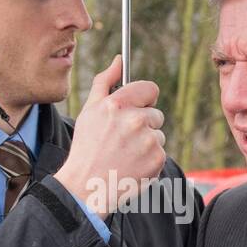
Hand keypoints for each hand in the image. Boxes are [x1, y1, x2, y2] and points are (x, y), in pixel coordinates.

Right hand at [54, 54, 165, 215]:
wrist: (87, 186)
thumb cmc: (86, 147)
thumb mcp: (89, 110)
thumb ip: (104, 81)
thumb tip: (119, 60)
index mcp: (118, 104)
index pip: (150, 89)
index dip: (144, 99)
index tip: (137, 108)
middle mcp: (136, 120)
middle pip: (156, 114)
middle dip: (143, 124)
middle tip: (123, 139)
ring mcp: (149, 141)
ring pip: (158, 135)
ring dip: (146, 143)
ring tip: (125, 154)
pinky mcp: (158, 160)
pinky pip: (160, 153)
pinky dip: (149, 160)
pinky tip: (132, 165)